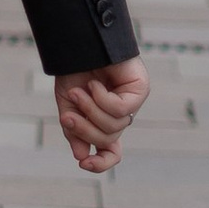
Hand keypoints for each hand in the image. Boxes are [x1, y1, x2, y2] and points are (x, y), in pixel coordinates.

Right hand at [55, 58, 147, 174]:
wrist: (78, 43)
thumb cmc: (73, 71)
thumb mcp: (68, 106)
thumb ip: (75, 131)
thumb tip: (82, 157)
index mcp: (104, 120)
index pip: (112, 152)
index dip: (101, 163)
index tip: (84, 164)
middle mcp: (122, 115)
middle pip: (107, 139)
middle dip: (85, 129)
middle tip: (67, 115)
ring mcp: (133, 103)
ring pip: (115, 125)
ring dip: (90, 109)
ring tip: (79, 91)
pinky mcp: (140, 90)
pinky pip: (121, 109)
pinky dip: (102, 98)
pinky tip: (95, 84)